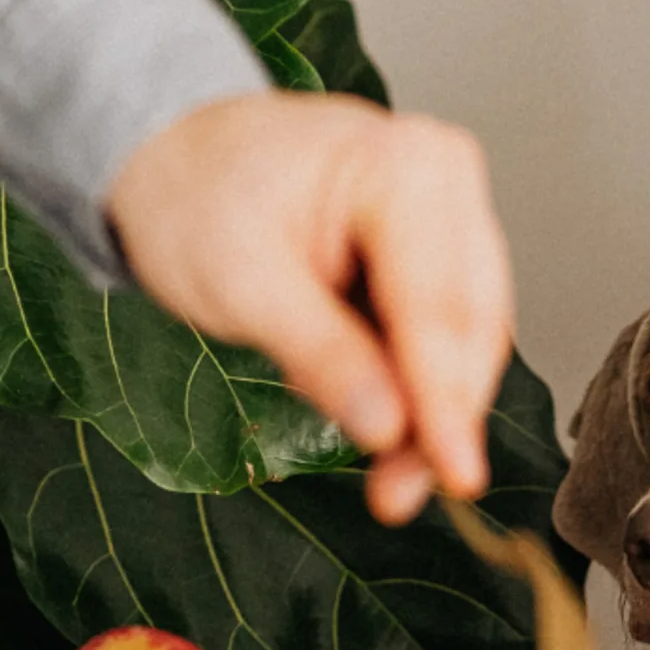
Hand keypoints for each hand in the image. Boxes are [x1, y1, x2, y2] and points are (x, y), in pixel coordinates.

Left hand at [107, 91, 515, 524]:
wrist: (177, 156)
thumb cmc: (196, 195)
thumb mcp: (238, 280)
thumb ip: (321, 353)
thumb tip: (389, 425)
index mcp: (405, 168)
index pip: (440, 309)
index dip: (447, 404)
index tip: (454, 475)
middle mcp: (445, 181)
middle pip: (471, 327)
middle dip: (442, 419)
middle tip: (400, 493)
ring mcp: (451, 214)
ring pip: (472, 339)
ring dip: (437, 414)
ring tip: (390, 475)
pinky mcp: (442, 252)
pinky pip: (450, 335)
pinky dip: (423, 388)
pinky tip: (385, 419)